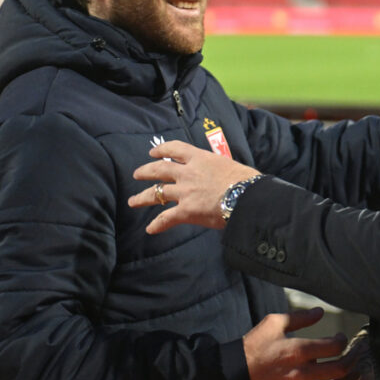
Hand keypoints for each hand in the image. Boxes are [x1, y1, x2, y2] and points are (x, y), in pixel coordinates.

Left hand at [127, 140, 259, 232]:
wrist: (246, 196)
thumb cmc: (246, 181)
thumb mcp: (229, 165)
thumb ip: (218, 169)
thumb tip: (223, 175)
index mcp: (200, 158)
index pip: (175, 149)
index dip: (161, 150)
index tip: (153, 152)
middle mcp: (188, 173)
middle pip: (159, 170)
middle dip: (145, 172)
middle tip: (137, 174)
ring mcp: (185, 192)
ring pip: (157, 193)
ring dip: (142, 197)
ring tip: (132, 201)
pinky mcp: (186, 211)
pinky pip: (167, 218)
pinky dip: (157, 224)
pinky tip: (150, 230)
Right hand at [244, 307, 358, 379]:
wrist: (232, 375)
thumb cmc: (253, 346)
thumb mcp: (274, 323)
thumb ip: (300, 317)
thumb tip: (320, 311)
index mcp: (297, 350)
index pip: (334, 347)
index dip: (343, 341)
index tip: (341, 338)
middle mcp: (300, 373)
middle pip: (339, 370)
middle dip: (352, 361)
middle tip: (354, 356)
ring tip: (352, 374)